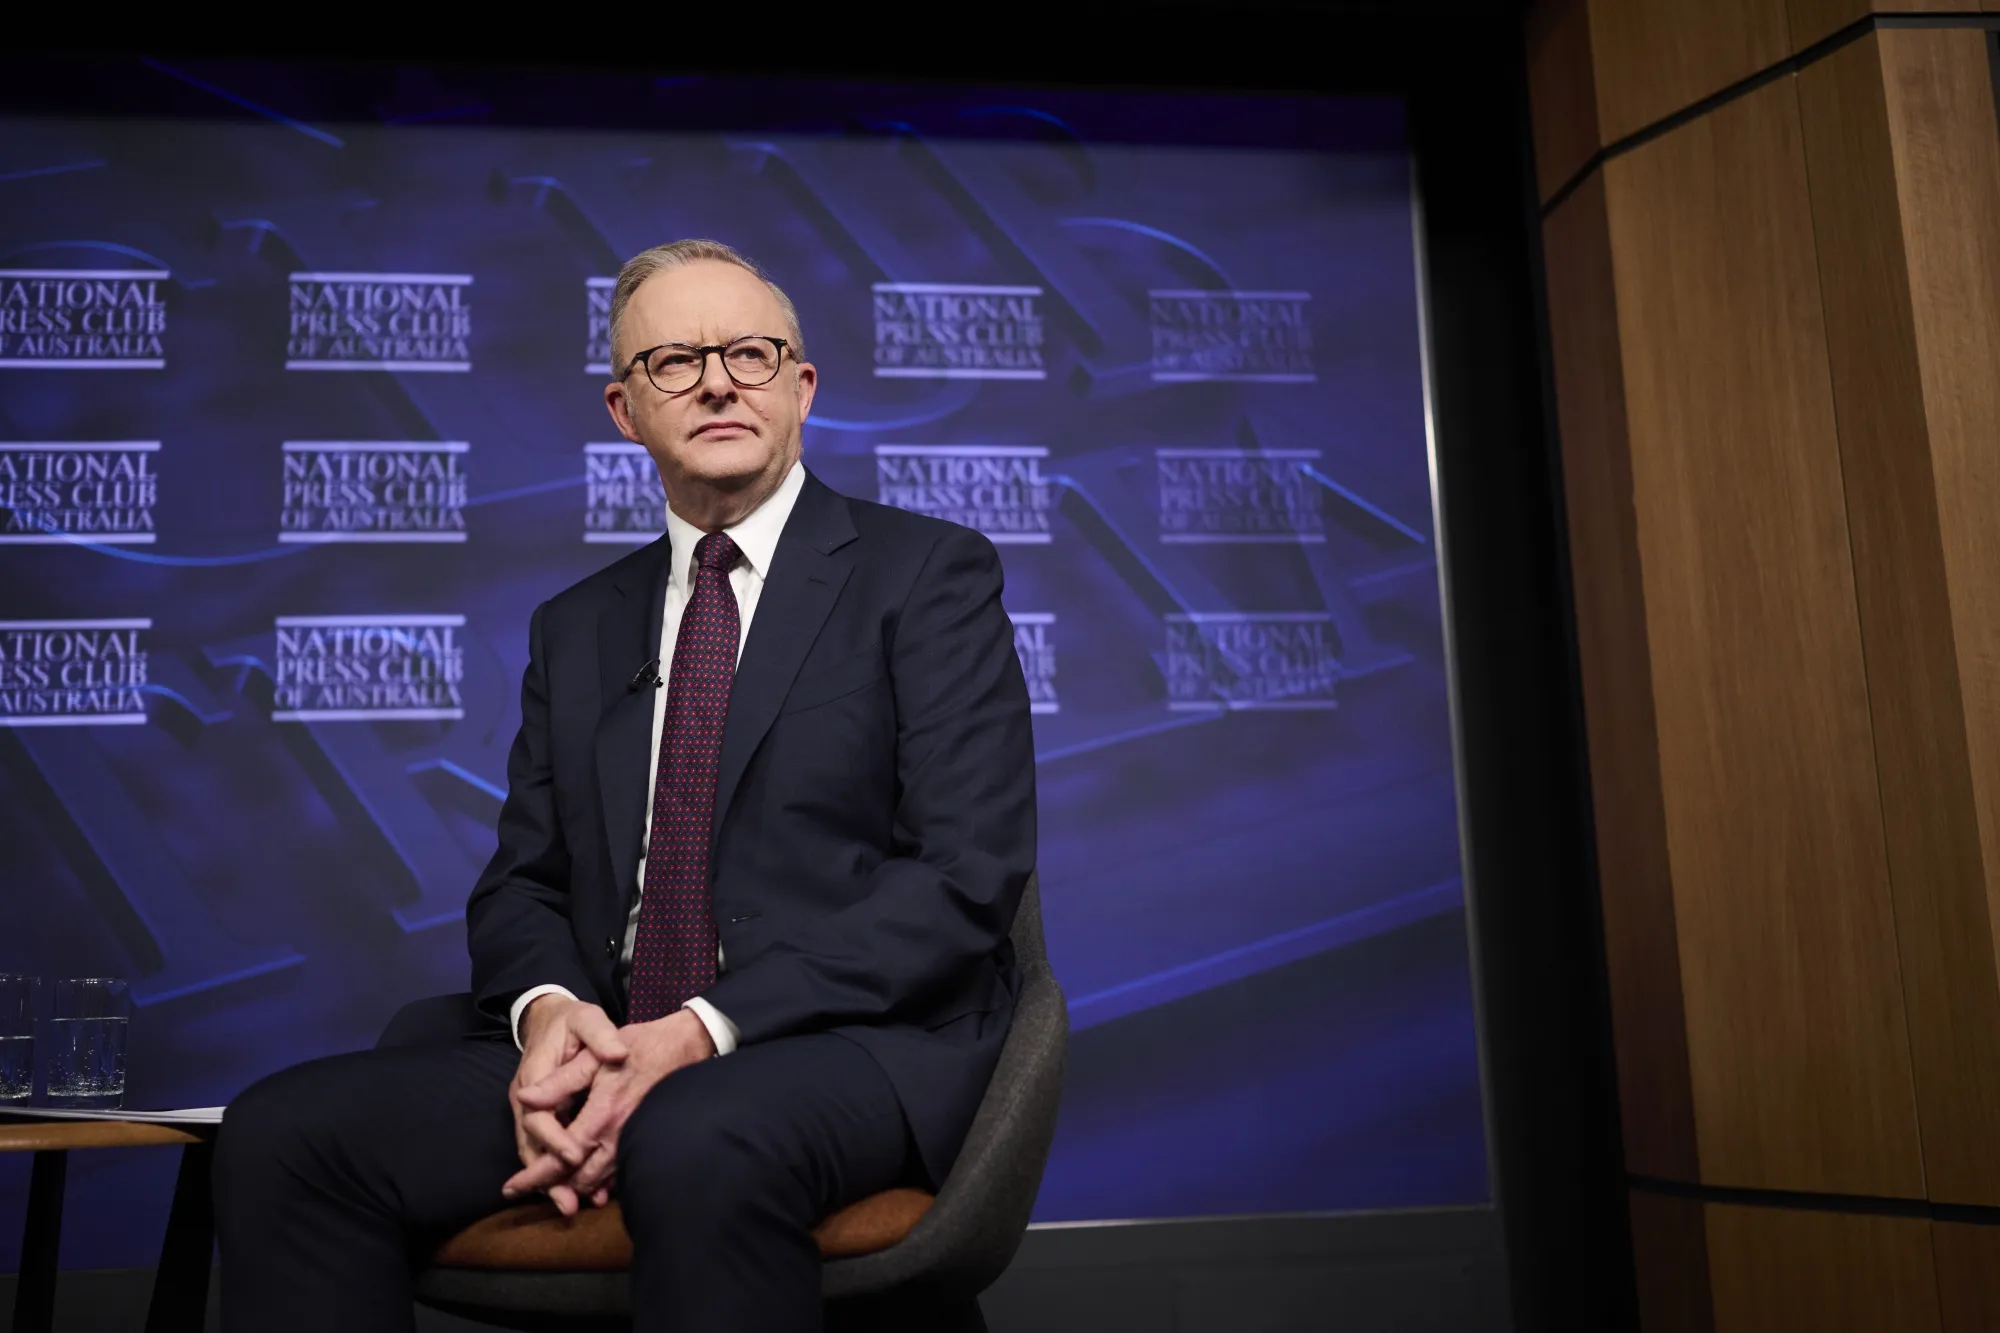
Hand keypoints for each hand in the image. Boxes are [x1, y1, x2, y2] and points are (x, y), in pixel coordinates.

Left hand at [504, 1009, 715, 1206]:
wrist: (684, 1047)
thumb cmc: (639, 1046)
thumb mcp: (594, 1057)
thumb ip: (559, 1081)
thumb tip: (525, 1098)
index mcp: (602, 1114)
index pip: (561, 1157)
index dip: (534, 1176)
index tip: (511, 1188)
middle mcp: (618, 1135)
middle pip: (578, 1178)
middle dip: (549, 1188)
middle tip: (521, 1193)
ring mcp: (632, 1140)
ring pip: (597, 1180)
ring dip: (572, 1187)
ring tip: (548, 1191)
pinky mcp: (640, 1139)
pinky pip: (615, 1172)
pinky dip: (595, 1182)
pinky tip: (583, 1183)